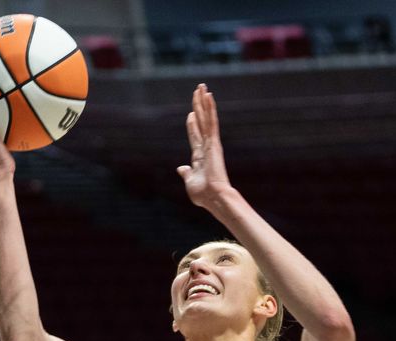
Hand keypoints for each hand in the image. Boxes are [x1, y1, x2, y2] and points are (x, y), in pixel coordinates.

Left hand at [177, 83, 231, 207]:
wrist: (213, 198)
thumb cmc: (203, 195)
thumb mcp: (189, 181)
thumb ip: (186, 173)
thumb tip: (181, 168)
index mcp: (199, 157)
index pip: (195, 136)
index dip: (192, 125)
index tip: (190, 114)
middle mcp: (206, 147)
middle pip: (201, 122)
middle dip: (198, 107)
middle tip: (198, 92)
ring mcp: (211, 143)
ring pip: (206, 118)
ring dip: (203, 102)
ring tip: (202, 87)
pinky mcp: (214, 142)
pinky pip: (211, 122)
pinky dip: (210, 109)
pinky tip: (208, 96)